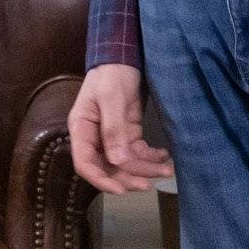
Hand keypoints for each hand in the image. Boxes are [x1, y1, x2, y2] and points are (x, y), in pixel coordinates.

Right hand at [67, 64, 172, 194]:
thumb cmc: (110, 75)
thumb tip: (118, 161)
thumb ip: (113, 130)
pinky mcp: (128, 133)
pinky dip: (151, 157)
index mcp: (82, 130)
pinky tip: (165, 156)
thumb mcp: (111, 99)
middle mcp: (95, 138)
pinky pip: (138, 153)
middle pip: (108, 168)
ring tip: (167, 169)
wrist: (124, 58)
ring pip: (126, 163)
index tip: (122, 190)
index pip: (85, 164)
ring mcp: (112, 137)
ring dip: (145, 169)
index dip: (101, 180)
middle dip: (129, 178)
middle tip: (150, 183)